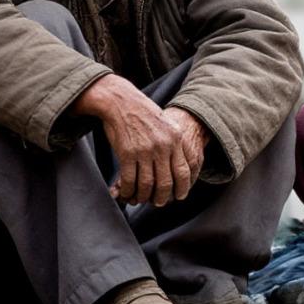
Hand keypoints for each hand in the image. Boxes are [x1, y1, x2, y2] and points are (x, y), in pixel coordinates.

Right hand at [72, 75, 204, 206]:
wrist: (120, 100)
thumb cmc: (141, 112)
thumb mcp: (165, 123)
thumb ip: (173, 143)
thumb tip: (177, 166)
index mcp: (175, 138)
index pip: (183, 171)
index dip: (181, 188)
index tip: (178, 196)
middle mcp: (162, 146)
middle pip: (166, 182)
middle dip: (161, 197)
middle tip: (157, 202)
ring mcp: (144, 150)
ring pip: (147, 185)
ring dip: (142, 196)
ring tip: (139, 199)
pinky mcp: (127, 152)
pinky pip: (129, 180)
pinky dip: (127, 190)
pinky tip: (126, 192)